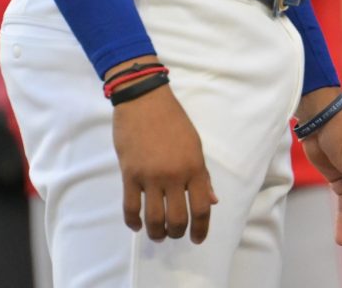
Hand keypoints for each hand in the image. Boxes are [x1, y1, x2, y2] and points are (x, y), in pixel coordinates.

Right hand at [111, 64, 216, 243]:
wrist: (144, 101)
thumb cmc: (173, 121)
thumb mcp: (195, 146)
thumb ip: (203, 176)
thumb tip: (212, 201)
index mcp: (194, 167)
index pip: (201, 207)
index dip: (201, 228)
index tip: (197, 239)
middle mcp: (174, 175)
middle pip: (177, 218)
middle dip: (177, 233)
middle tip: (175, 235)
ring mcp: (150, 176)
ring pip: (153, 218)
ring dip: (156, 233)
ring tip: (158, 234)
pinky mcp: (129, 174)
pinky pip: (130, 207)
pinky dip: (133, 222)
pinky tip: (137, 225)